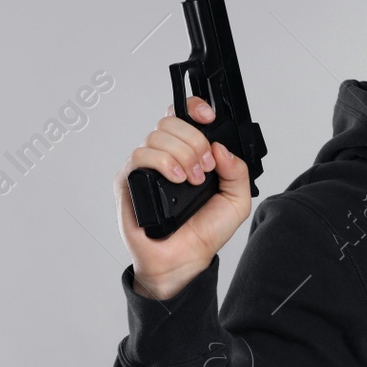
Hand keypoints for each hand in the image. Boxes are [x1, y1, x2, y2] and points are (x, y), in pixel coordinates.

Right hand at [115, 95, 252, 299]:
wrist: (185, 259)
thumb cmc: (204, 231)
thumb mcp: (236, 199)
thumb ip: (238, 170)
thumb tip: (221, 148)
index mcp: (188, 153)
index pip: (183, 115)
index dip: (194, 108)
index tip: (208, 117)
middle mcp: (165, 155)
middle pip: (171, 122)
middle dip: (195, 140)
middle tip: (206, 167)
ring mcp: (146, 167)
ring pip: (157, 135)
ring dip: (182, 154)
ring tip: (192, 180)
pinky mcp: (128, 180)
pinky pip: (140, 155)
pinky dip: (163, 162)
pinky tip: (177, 179)